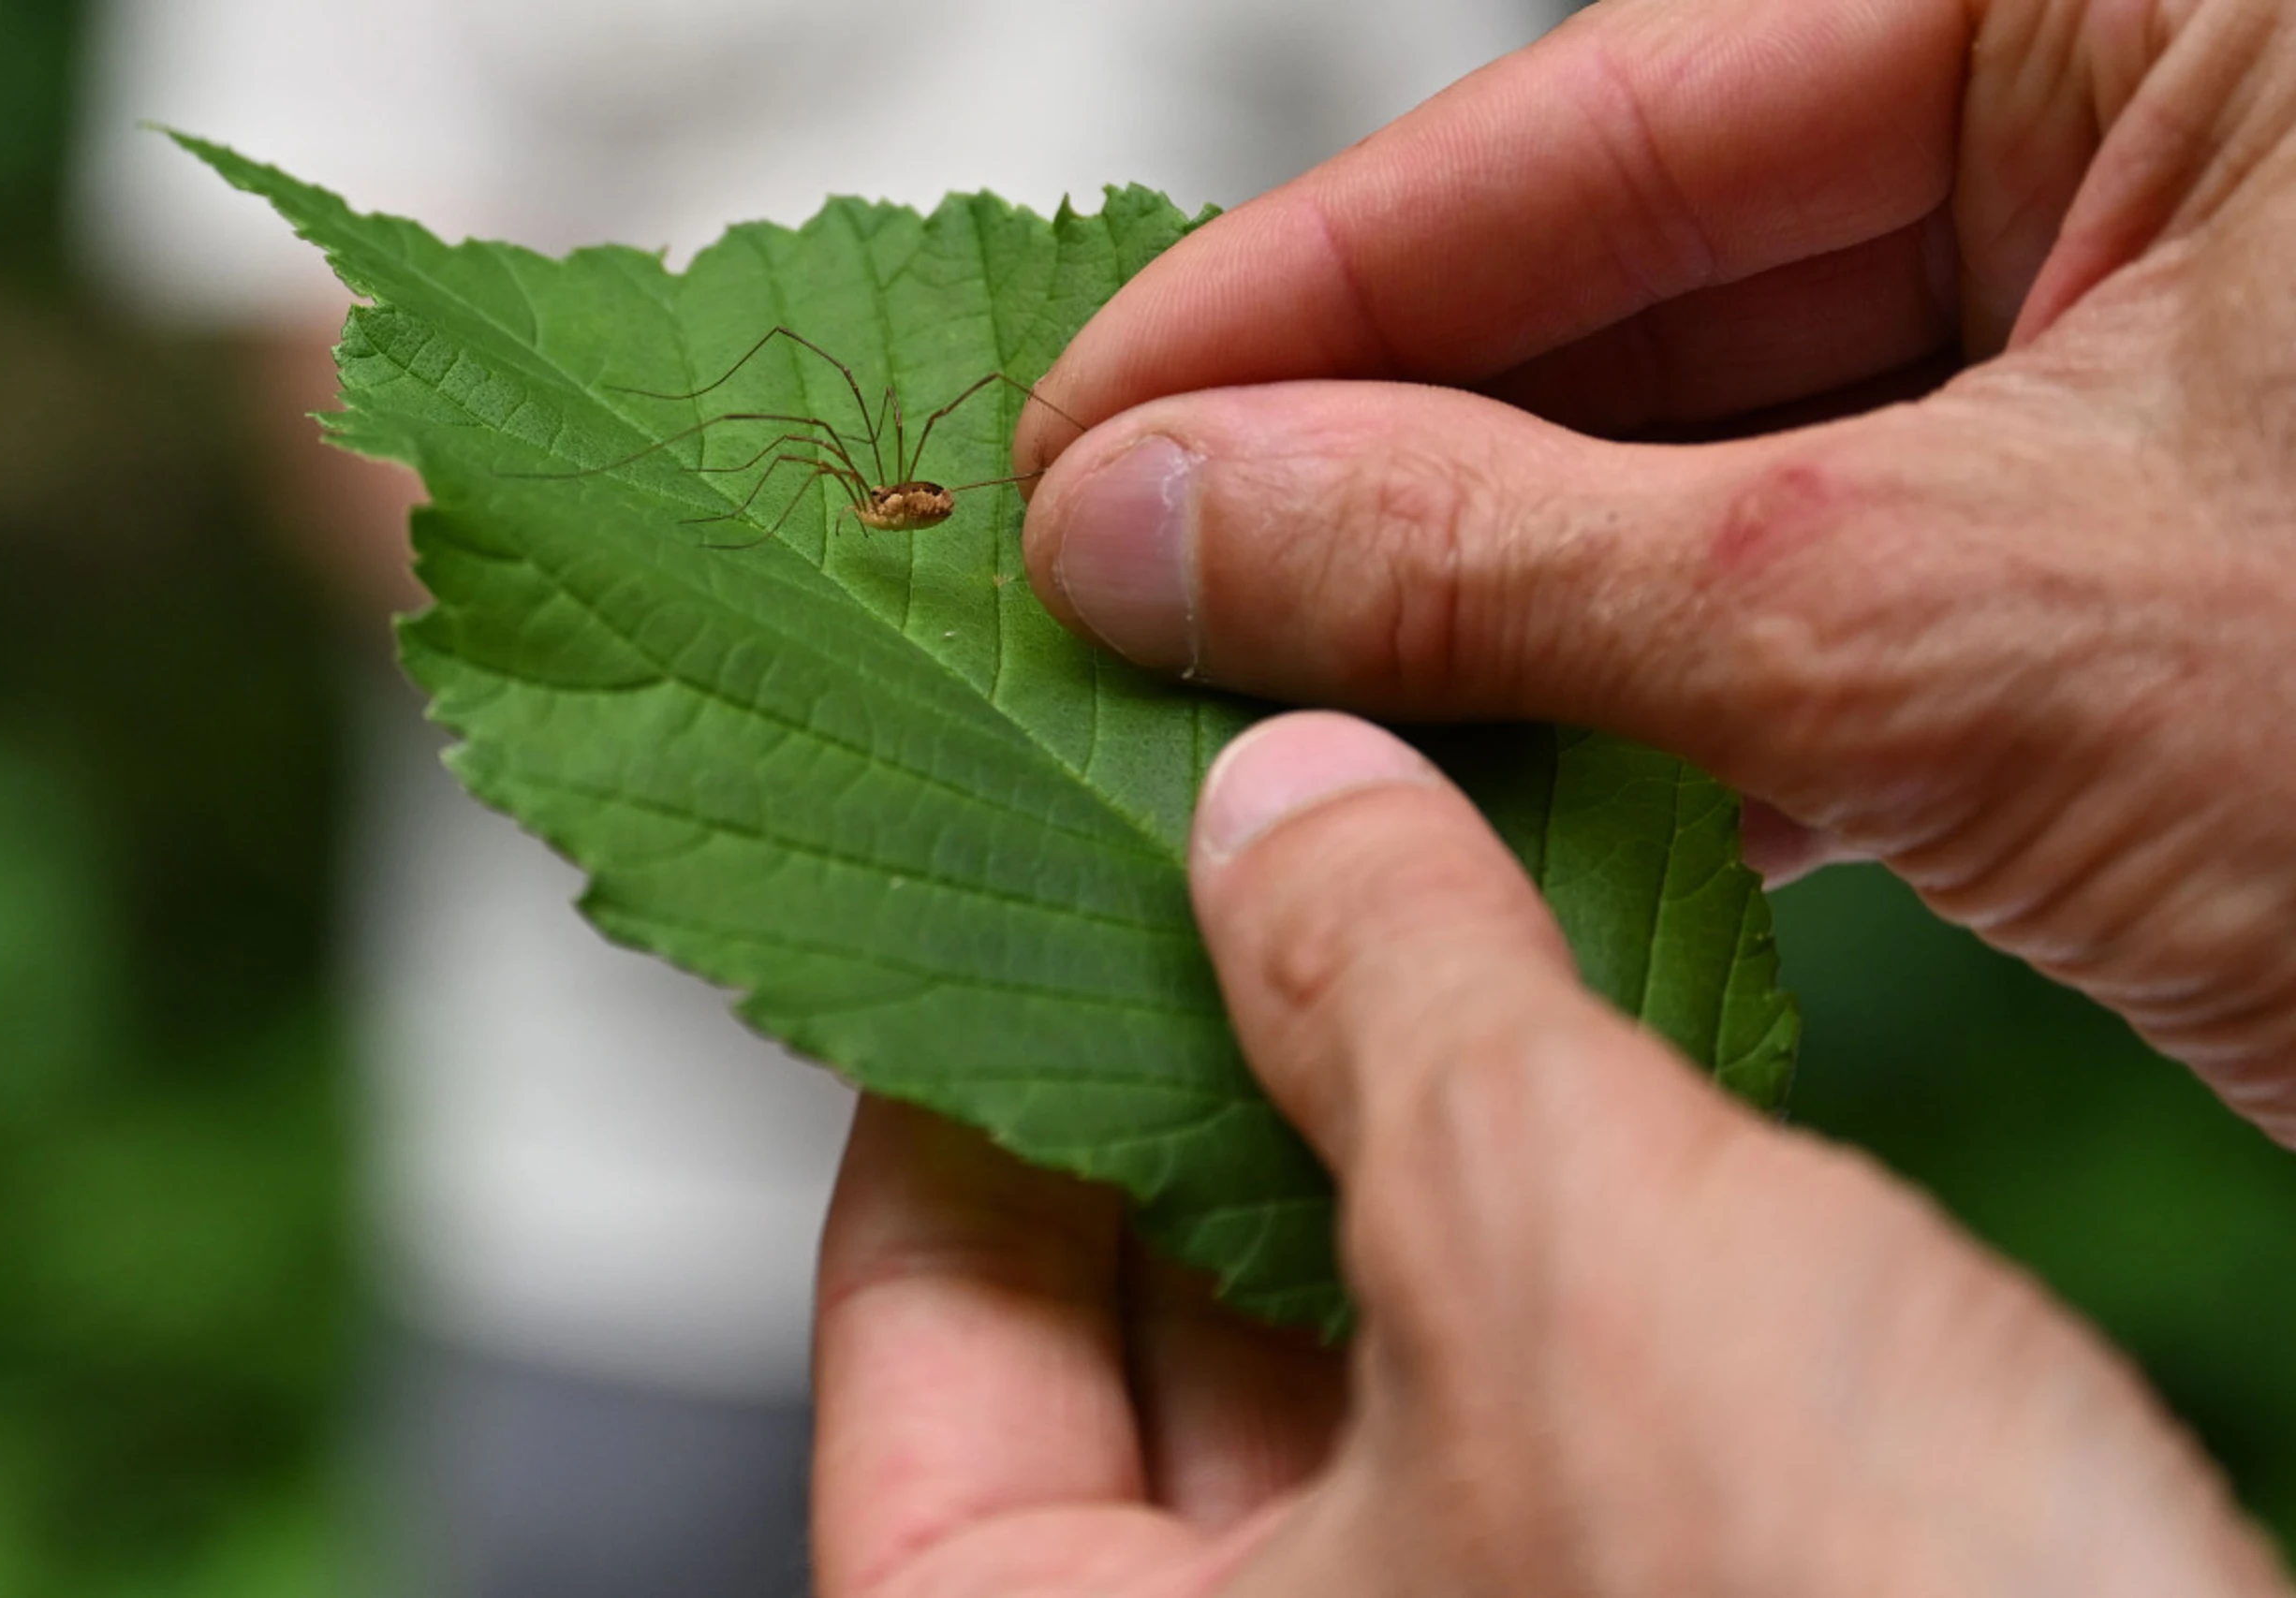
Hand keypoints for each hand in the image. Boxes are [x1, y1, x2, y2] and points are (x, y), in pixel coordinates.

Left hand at [814, 713, 2288, 1595]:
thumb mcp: (1564, 1248)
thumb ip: (1386, 994)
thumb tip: (1279, 809)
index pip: (924, 1355)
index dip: (956, 1102)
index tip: (1009, 921)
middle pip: (1130, 1353)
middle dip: (1186, 1094)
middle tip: (1211, 880)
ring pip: (1335, 1370)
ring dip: (1370, 1141)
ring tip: (1394, 925)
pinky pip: (1505, 1407)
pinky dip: (1518, 1233)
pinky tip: (1570, 1069)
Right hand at [1012, 0, 2295, 1142]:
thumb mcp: (1946, 620)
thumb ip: (1510, 555)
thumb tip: (1178, 521)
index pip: (1607, 116)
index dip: (1300, 296)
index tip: (1088, 422)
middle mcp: (2155, 122)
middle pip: (1639, 285)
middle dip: (1374, 463)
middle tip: (1129, 580)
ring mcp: (2147, 340)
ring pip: (1714, 457)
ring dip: (1491, 607)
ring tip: (1260, 697)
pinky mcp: (2134, 547)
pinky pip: (1819, 586)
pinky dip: (1656, 705)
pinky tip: (1495, 779)